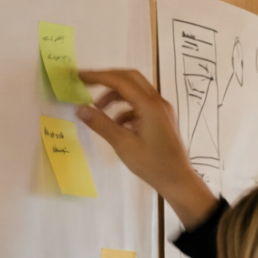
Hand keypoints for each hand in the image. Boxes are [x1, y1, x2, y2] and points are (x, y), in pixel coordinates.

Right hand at [75, 68, 220, 225]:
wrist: (178, 180)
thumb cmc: (152, 164)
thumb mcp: (123, 144)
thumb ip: (101, 124)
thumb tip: (80, 108)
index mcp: (150, 106)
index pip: (120, 81)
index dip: (98, 76)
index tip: (79, 76)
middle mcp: (158, 103)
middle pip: (130, 79)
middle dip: (107, 79)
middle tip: (87, 84)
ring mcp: (162, 110)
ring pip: (136, 91)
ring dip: (115, 95)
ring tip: (98, 109)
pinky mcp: (162, 119)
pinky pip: (141, 105)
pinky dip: (125, 108)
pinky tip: (116, 123)